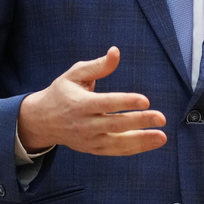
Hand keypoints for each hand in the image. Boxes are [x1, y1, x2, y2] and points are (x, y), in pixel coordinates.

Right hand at [17, 47, 166, 155]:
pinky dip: (135, 149)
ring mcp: (88, 140)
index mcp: (80, 104)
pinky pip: (116, 151)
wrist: (41, 121)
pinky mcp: (93, 149)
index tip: (145, 100)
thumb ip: (98, 65)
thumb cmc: (62, 92)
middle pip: (115, 125)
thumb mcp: (75, 74)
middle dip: (140, 122)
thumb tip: (116, 51)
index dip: (126, 102)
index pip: (106, 104)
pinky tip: (152, 142)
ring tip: (162, 136)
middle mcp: (84, 124)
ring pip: (118, 143)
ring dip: (142, 141)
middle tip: (161, 118)